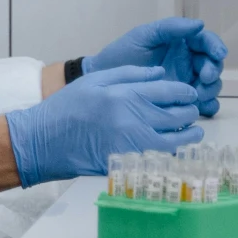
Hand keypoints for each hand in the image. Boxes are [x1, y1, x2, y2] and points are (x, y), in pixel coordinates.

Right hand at [4, 65, 204, 186]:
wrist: (44, 141)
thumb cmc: (67, 108)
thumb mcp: (95, 81)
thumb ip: (130, 74)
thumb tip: (161, 73)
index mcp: (126, 95)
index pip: (170, 92)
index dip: (186, 92)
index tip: (190, 94)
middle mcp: (134, 119)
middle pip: (179, 116)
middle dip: (190, 112)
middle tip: (191, 111)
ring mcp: (133, 144)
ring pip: (176, 141)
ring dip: (189, 136)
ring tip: (192, 132)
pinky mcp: (129, 163)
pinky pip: (161, 159)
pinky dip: (174, 153)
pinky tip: (175, 148)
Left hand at [84, 17, 226, 115]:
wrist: (103, 79)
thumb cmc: (121, 54)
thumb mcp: (143, 36)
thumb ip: (170, 28)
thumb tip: (200, 24)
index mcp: (182, 43)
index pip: (206, 42)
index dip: (216, 47)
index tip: (218, 54)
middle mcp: (188, 63)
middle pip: (212, 65)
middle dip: (213, 71)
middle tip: (204, 78)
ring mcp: (186, 83)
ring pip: (211, 86)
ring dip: (211, 89)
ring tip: (197, 94)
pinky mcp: (181, 102)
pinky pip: (203, 105)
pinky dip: (207, 106)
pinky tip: (199, 108)